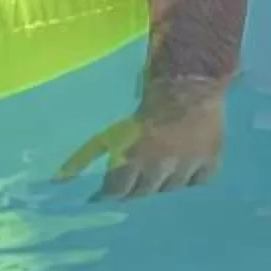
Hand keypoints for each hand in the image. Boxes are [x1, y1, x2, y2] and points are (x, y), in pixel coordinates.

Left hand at [59, 78, 225, 196]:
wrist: (189, 76)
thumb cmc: (146, 96)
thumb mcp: (114, 126)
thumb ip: (90, 153)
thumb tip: (59, 180)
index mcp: (133, 158)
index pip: (116, 192)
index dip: (110, 192)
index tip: (105, 191)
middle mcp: (160, 168)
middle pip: (144, 194)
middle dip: (136, 188)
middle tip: (134, 178)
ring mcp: (188, 166)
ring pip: (172, 189)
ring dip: (163, 183)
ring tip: (159, 173)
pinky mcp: (211, 159)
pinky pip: (199, 181)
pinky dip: (192, 178)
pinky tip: (186, 170)